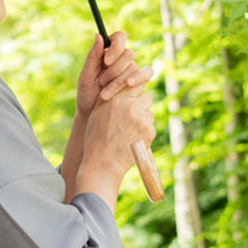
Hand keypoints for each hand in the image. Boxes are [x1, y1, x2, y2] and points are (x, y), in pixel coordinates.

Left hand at [75, 30, 153, 121]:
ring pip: (133, 67)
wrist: (94, 116)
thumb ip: (92, 56)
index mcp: (108, 53)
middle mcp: (122, 59)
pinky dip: (139, 76)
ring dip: (118, 81)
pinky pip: (146, 73)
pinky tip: (129, 83)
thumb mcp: (85, 76)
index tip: (106, 60)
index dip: (116, 47)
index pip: (119, 37)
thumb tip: (98, 35)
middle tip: (101, 82)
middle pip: (128, 54)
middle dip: (114, 70)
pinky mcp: (140, 82)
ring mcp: (132, 70)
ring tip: (105, 94)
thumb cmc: (87, 95)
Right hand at [75, 89, 156, 211]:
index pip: (134, 84)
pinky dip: (145, 135)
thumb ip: (111, 99)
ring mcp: (141, 119)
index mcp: (116, 99)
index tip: (135, 97)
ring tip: (129, 135)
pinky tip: (133, 142)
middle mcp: (130, 106)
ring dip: (143, 122)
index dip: (136, 91)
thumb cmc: (96, 139)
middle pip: (146, 99)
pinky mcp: (149, 132)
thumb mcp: (97, 113)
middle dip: (142, 107)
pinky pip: (151, 128)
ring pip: (149, 115)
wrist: (102, 164)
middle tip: (132, 120)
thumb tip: (122, 89)